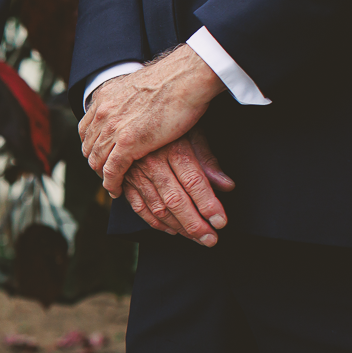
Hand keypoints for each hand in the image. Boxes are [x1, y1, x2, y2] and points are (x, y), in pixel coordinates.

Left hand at [79, 44, 224, 197]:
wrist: (185, 77)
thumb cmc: (174, 79)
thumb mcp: (139, 85)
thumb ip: (129, 97)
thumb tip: (134, 103)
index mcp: (104, 97)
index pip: (87, 128)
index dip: (92, 144)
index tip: (101, 153)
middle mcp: (102, 112)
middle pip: (88, 146)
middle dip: (95, 161)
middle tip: (106, 173)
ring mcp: (112, 128)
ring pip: (96, 160)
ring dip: (102, 175)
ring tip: (112, 184)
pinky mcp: (126, 143)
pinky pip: (111, 170)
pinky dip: (111, 183)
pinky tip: (116, 190)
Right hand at [120, 129, 234, 246]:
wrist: (133, 113)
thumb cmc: (170, 122)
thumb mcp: (193, 133)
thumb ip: (208, 161)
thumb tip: (226, 186)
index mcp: (173, 149)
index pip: (194, 182)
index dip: (208, 205)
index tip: (221, 222)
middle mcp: (152, 162)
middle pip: (175, 199)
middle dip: (195, 224)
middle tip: (211, 239)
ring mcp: (135, 173)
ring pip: (157, 208)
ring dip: (178, 227)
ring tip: (197, 238)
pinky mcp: (124, 181)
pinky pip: (139, 207)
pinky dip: (154, 222)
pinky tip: (171, 230)